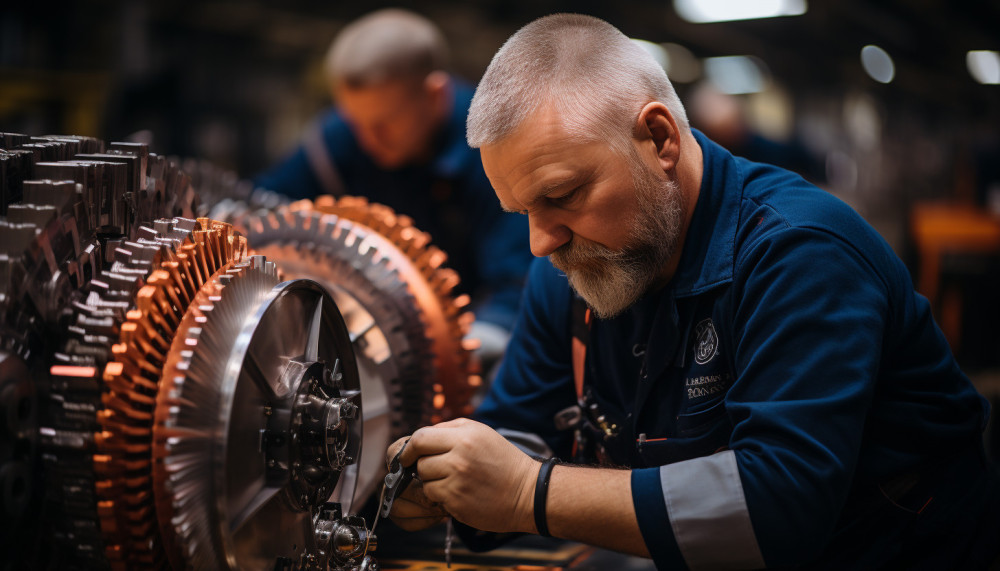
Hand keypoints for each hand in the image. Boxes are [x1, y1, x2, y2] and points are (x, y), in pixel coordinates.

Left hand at [391, 418, 539, 532]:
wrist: (527, 492)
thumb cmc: (502, 460)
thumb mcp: (480, 432)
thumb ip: (448, 430)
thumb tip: (418, 439)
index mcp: (464, 437)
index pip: (419, 438)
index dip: (409, 448)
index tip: (408, 455)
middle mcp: (459, 458)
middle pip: (420, 462)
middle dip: (425, 466)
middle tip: (441, 468)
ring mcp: (457, 483)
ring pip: (425, 482)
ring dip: (433, 483)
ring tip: (455, 481)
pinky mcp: (457, 503)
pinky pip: (434, 498)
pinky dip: (442, 497)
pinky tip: (460, 493)